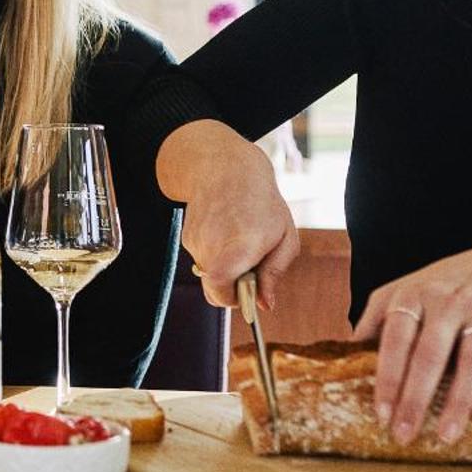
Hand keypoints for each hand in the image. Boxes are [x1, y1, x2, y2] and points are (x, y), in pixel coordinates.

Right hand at [155, 119, 298, 310]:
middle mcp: (211, 247)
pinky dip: (216, 252)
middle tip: (251, 263)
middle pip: (215, 289)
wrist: (225, 166)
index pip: (220, 292)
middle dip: (233, 285)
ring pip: (210, 274)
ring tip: (239, 236)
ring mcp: (195, 242)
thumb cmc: (262, 202)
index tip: (250, 294)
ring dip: (226, 265)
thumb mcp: (285, 237)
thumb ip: (274, 274)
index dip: (234, 300)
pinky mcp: (187, 238)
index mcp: (238, 248)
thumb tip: (265, 304)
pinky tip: (226, 229)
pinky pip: (203, 259)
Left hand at [350, 244, 471, 445]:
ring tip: (446, 435)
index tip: (381, 413)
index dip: (388, 377)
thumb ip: (376, 317)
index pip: (396, 339)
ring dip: (459, 401)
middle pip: (431, 355)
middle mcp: (449, 302)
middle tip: (404, 434)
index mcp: (415, 296)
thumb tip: (347, 352)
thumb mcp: (406, 290)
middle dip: (416, 398)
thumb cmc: (445, 288)